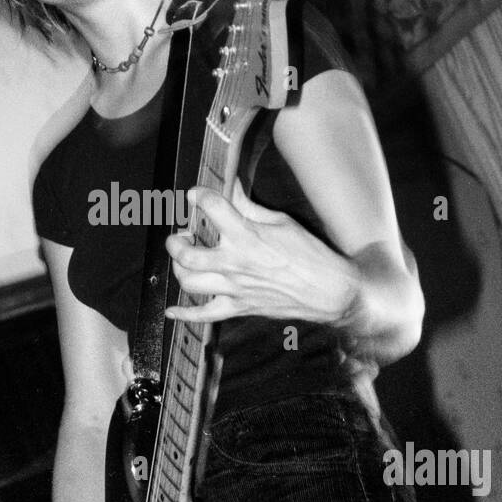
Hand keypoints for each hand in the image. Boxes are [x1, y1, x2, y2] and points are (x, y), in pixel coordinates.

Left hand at [164, 182, 358, 325]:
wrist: (329, 291)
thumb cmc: (310, 255)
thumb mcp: (282, 222)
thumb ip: (249, 207)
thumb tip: (232, 187)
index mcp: (246, 236)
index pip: (211, 208)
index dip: (198, 196)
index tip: (195, 195)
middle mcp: (235, 263)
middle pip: (186, 253)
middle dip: (176, 240)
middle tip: (182, 233)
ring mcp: (234, 288)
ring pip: (189, 281)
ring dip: (179, 269)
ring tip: (185, 259)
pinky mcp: (239, 307)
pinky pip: (204, 315)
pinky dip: (185, 314)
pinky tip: (172, 310)